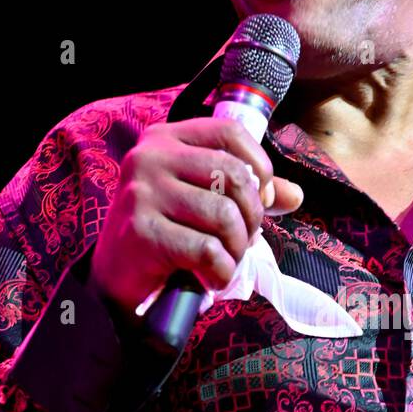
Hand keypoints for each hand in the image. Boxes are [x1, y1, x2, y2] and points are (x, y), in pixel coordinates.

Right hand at [89, 116, 303, 318]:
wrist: (116, 277)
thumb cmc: (165, 233)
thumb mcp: (202, 201)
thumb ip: (246, 192)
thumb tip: (296, 194)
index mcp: (165, 138)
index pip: (229, 132)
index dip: (259, 166)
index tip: (262, 199)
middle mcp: (150, 157)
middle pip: (232, 175)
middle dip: (251, 216)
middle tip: (243, 241)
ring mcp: (142, 193)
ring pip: (224, 215)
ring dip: (237, 249)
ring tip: (225, 262)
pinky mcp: (141, 232)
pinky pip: (207, 251)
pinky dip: (221, 272)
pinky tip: (211, 279)